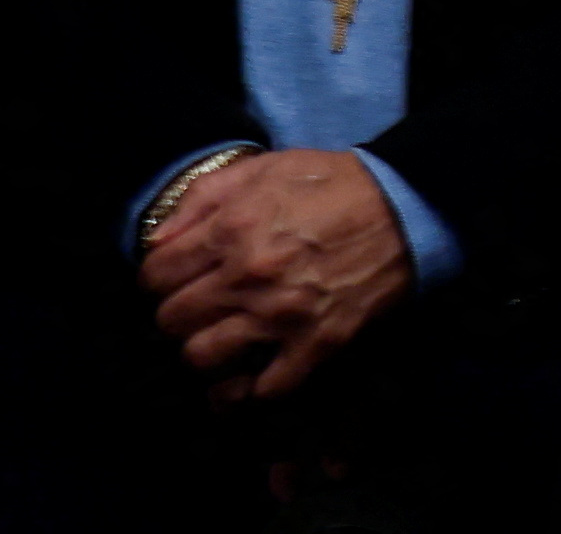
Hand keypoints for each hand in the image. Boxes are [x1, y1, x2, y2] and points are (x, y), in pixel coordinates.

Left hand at [136, 145, 413, 401]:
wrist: (407, 205)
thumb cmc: (331, 183)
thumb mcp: (264, 168)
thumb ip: (201, 198)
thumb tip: (156, 242)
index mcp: (232, 229)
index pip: (154, 276)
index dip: (159, 278)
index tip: (176, 278)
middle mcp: (248, 276)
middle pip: (171, 320)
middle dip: (177, 313)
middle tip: (199, 306)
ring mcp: (281, 316)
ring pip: (201, 357)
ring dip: (204, 350)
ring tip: (219, 338)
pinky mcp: (316, 345)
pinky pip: (261, 390)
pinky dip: (246, 391)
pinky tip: (246, 375)